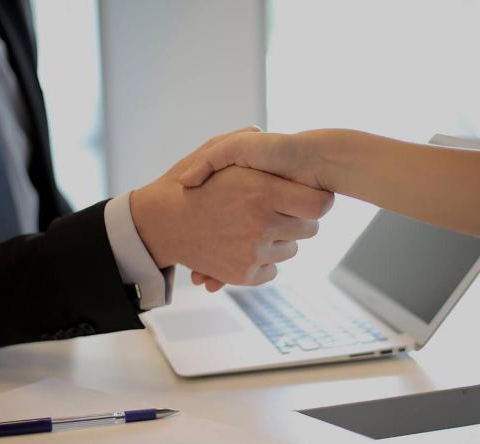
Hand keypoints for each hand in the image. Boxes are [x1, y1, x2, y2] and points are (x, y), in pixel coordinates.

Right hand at [131, 128, 333, 290]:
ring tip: (255, 226)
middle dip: (297, 219)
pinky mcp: (243, 275)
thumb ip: (243, 140)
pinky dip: (263, 261)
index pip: (320, 204)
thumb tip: (262, 132)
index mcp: (262, 191)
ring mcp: (252, 253)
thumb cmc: (188, 183)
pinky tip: (246, 246)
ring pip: (290, 250)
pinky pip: (272, 270)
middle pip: (309, 230)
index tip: (307, 197)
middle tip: (279, 211)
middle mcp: (261, 224)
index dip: (317, 200)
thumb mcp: (213, 151)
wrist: (159, 222)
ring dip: (279, 240)